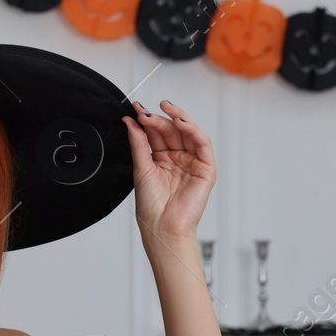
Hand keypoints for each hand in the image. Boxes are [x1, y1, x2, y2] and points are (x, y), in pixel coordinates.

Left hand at [122, 98, 215, 243]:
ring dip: (177, 118)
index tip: (136, 110)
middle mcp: (178, 160)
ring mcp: (193, 163)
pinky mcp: (206, 169)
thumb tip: (130, 121)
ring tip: (164, 108)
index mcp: (163, 160)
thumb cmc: (152, 207)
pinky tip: (180, 122)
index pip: (157, 134)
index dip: (147, 120)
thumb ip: (138, 143)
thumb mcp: (141, 168)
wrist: (162, 227)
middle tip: (145, 111)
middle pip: (172, 131)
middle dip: (159, 118)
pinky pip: (202, 144)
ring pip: (188, 133)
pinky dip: (193, 130)